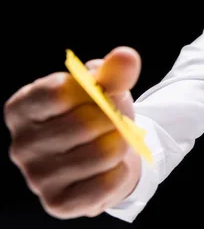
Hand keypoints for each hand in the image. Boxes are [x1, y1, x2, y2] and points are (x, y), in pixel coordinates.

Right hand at [4, 47, 142, 218]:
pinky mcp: (57, 203)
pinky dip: (120, 172)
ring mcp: (36, 177)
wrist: (107, 155)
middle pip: (84, 123)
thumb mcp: (105, 87)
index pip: (60, 91)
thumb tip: (126, 57)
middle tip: (119, 121)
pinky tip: (113, 167)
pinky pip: (103, 185)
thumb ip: (114, 71)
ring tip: (117, 142)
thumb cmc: (99, 113)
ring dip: (122, 145)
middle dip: (115, 119)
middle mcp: (21, 144)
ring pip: (100, 154)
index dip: (96, 90)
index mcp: (23, 108)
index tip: (106, 94)